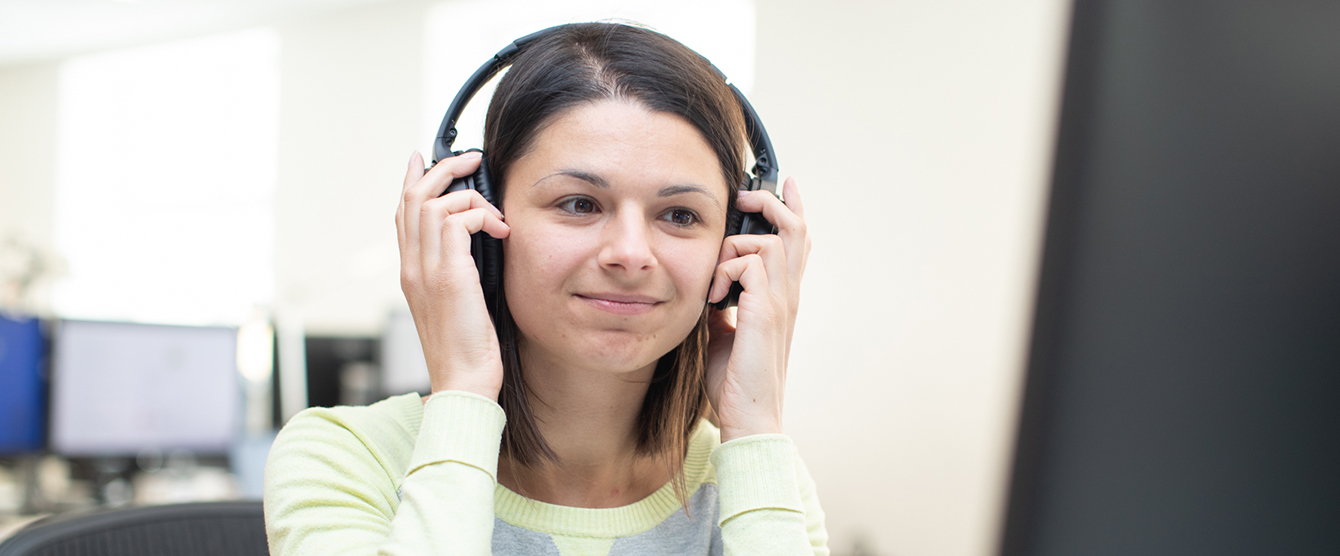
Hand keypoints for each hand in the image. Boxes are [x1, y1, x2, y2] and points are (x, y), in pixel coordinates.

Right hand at [396, 151, 510, 399]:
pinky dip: (482, 215)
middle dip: (442, 169)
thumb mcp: (461, 300)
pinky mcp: (448, 274)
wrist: (464, 381)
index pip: (402, 213)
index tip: (423, 159)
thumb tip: (480, 240)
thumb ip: (460, 269)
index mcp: (411, 272)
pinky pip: (457, 219)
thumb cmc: (469, 348)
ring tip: (495, 212)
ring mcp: (426, 270)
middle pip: (414, 197)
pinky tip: (501, 231)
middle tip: (471, 159)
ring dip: (469, 194)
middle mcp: (412, 266)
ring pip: (433, 202)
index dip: (412, 181)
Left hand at [705, 177, 810, 441]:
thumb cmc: (736, 383)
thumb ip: (725, 308)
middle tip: (747, 195)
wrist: (750, 418)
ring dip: (736, 245)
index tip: (784, 185)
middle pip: (796, 229)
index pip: (797, 244)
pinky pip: (751, 263)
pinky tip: (712, 299)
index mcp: (781, 299)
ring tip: (716, 275)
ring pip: (772, 240)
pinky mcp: (765, 312)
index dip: (793, 209)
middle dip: (772, 202)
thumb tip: (710, 291)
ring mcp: (780, 302)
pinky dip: (726, 270)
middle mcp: (788, 295)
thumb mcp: (725, 335)